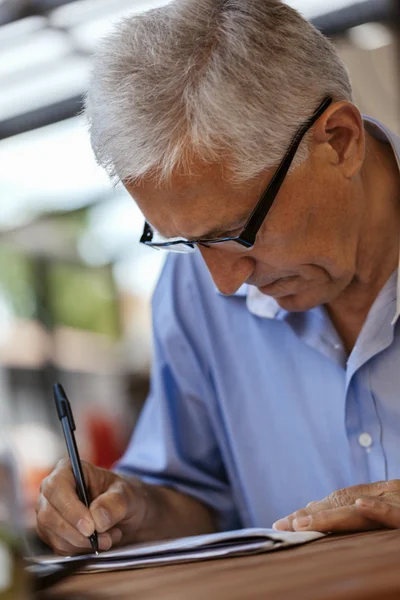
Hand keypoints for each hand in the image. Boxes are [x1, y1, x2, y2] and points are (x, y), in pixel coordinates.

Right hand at [36, 458, 148, 555]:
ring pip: (54, 535)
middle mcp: (52, 490)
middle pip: (49, 515)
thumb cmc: (122, 497)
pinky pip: (59, 547)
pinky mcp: (51, 533)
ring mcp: (49, 512)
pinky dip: (81, 550)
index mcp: (68, 469)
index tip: (90, 527)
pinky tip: (98, 542)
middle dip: (78, 533)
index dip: (70, 508)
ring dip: (83, 543)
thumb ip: (115, 502)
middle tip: (105, 538)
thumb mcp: (127, 495)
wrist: (124, 514)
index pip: (56, 486)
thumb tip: (97, 518)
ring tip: (109, 537)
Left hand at [272, 480, 399, 532]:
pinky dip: (378, 508)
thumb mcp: (392, 515)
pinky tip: (358, 507)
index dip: (313, 512)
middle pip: (343, 504)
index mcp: (381, 495)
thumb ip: (370, 517)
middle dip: (311, 515)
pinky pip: (396, 512)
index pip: (340, 503)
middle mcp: (388, 493)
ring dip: (331, 515)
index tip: (286, 523)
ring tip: (302, 522)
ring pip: (362, 510)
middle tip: (282, 525)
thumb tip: (347, 513)